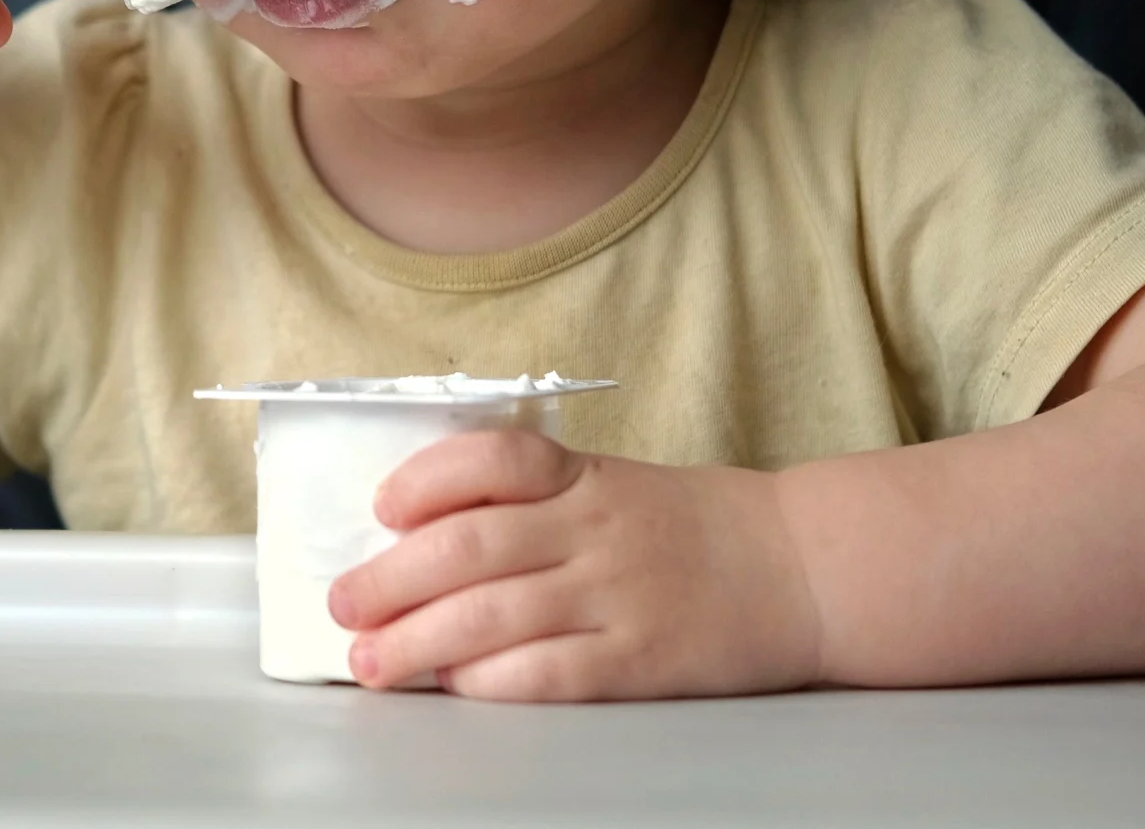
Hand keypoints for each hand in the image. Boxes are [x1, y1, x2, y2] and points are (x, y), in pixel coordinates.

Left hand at [327, 431, 825, 700]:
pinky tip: (455, 685)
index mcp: (582, 477)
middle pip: (468, 549)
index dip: (424, 479)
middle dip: (388, 581)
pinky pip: (546, 671)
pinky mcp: (638, 660)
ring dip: (415, 643)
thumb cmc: (689, 529)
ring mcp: (616, 596)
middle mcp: (593, 530)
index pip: (491, 459)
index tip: (381, 507)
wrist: (802, 569)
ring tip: (371, 661)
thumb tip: (417, 537)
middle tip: (342, 605)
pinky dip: (488, 681)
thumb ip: (528, 504)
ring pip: (491, 616)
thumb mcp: (609, 486)